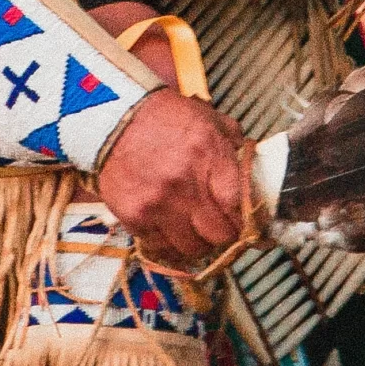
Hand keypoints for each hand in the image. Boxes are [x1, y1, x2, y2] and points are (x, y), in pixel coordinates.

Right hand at [96, 90, 250, 269]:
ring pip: (192, 248)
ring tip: (195, 232)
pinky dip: (168, 242)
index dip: (243, 219)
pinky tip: (170, 229)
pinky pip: (161, 246)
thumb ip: (232, 140)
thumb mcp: (206, 117)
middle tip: (220, 229)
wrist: (113, 119)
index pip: (238, 207)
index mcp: (209, 157)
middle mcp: (185, 185)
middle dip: (224, 235)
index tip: (242, 220)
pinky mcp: (135, 217)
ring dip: (197, 243)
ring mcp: (158, 205)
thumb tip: (251, 161)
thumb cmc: (164, 117)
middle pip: (219, 235)